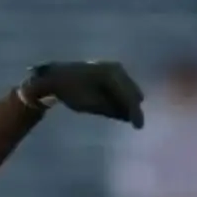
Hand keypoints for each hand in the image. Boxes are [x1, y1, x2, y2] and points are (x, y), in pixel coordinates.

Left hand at [20, 61, 144, 128]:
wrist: (56, 78)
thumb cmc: (70, 91)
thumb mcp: (90, 104)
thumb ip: (111, 109)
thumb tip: (128, 116)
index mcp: (112, 74)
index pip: (129, 96)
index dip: (135, 112)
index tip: (139, 126)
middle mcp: (117, 69)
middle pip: (132, 93)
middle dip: (132, 107)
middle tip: (134, 123)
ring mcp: (115, 69)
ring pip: (128, 90)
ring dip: (126, 103)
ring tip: (125, 116)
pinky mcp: (111, 72)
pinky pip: (121, 88)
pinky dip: (120, 98)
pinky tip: (116, 107)